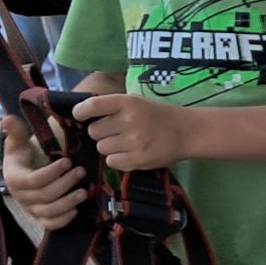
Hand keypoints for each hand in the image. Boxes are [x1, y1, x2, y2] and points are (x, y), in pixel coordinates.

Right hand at [0, 115, 91, 229]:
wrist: (26, 171)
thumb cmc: (25, 156)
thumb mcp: (19, 143)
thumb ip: (16, 132)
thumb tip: (8, 119)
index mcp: (15, 178)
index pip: (33, 181)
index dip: (51, 173)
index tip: (67, 162)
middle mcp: (22, 197)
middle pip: (44, 196)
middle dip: (65, 184)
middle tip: (82, 172)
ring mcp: (32, 209)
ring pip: (49, 212)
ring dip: (68, 202)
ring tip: (84, 192)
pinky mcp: (41, 217)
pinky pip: (51, 224)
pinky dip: (64, 220)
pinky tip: (77, 209)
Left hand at [72, 92, 193, 171]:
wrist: (186, 132)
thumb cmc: (155, 115)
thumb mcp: (135, 102)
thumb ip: (110, 107)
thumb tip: (80, 114)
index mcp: (127, 102)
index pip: (91, 106)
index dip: (80, 112)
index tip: (81, 116)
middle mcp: (129, 120)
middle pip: (93, 131)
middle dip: (101, 132)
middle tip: (116, 132)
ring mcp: (135, 141)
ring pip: (102, 148)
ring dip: (109, 147)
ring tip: (126, 143)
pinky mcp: (139, 159)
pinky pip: (112, 162)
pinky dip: (118, 159)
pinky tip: (130, 153)